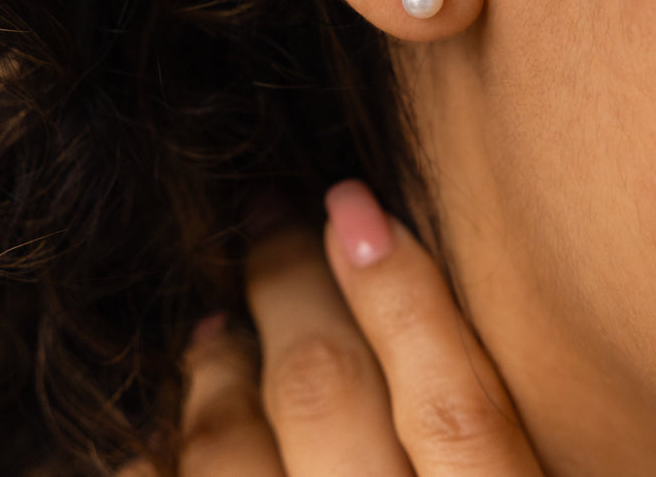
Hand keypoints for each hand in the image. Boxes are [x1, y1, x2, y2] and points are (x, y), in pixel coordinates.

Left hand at [121, 180, 542, 474]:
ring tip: (212, 324)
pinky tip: (155, 429)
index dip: (407, 293)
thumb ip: (503, 432)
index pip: (458, 409)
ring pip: (227, 451)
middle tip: (268, 214)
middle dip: (287, 285)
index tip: (356, 204)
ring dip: (214, 368)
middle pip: (326, 396)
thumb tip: (434, 292)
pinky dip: (152, 457)